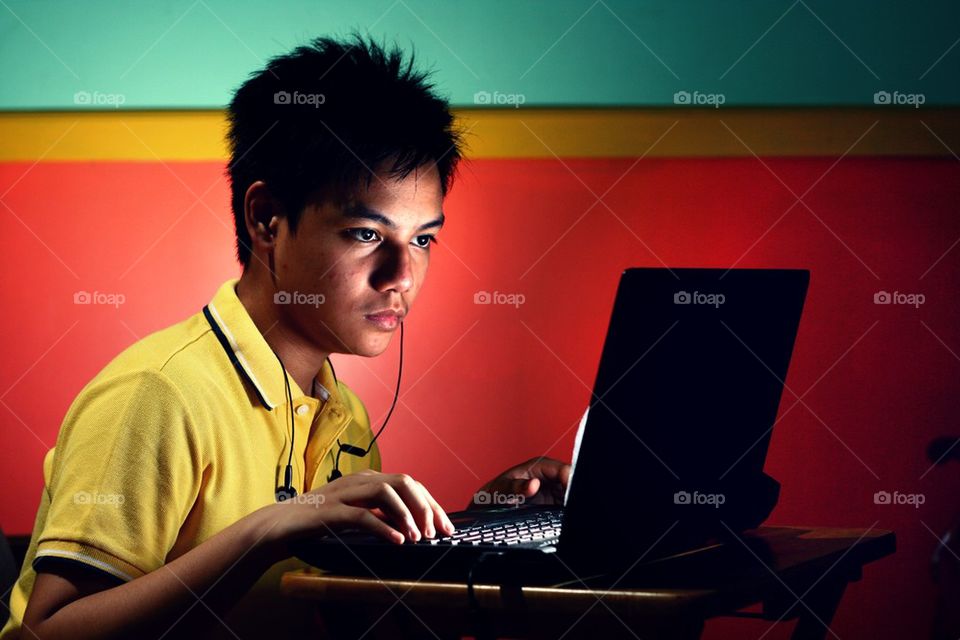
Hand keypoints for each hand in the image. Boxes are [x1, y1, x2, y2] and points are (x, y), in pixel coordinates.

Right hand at [263, 470, 455, 553]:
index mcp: (368, 479)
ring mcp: (345, 493)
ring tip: (419, 536)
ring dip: (407, 514)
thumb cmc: (320, 521)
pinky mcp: (331, 511)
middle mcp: (359, 480)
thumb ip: (381, 514)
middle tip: (435, 532)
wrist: (281, 525)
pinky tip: (397, 540)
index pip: (410, 484)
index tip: (446, 526)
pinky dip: (384, 527)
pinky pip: (363, 515)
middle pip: (404, 483)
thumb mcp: (357, 514)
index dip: (431, 504)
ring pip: (386, 493)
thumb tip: (413, 525)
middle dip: (425, 506)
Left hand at [469, 456, 570, 508]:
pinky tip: (565, 519)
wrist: (489, 506)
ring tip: (567, 516)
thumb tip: (533, 484)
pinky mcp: (554, 503)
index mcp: (540, 466)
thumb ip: (517, 487)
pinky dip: (568, 513)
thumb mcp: (502, 489)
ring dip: (572, 504)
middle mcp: (550, 477)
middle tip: (570, 509)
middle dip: (574, 494)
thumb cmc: (495, 492)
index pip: (564, 470)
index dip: (571, 482)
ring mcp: (553, 490)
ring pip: (571, 494)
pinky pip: (566, 506)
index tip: (571, 497)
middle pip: (572, 482)